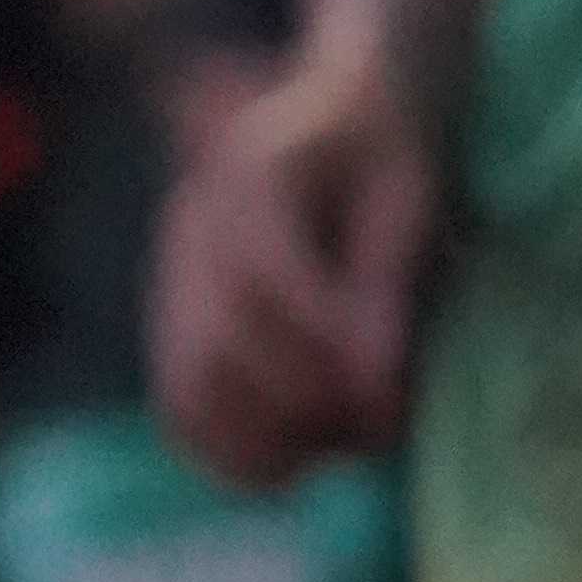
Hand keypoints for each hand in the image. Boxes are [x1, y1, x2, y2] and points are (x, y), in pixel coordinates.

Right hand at [150, 46, 435, 483]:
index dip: (324, 345)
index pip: (266, 271)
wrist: (335, 117)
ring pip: (190, 386)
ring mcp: (173, 278)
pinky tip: (295, 464)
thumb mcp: (408, 196)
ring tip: (340, 446)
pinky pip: (180, 408)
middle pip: (220, 341)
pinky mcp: (173, 324)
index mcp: (252, 169)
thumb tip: (369, 388)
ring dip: (265, 438)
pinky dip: (230, 452)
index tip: (386, 398)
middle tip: (378, 431)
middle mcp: (193, 225)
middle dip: (303, 401)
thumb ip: (384, 285)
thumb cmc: (385, 153)